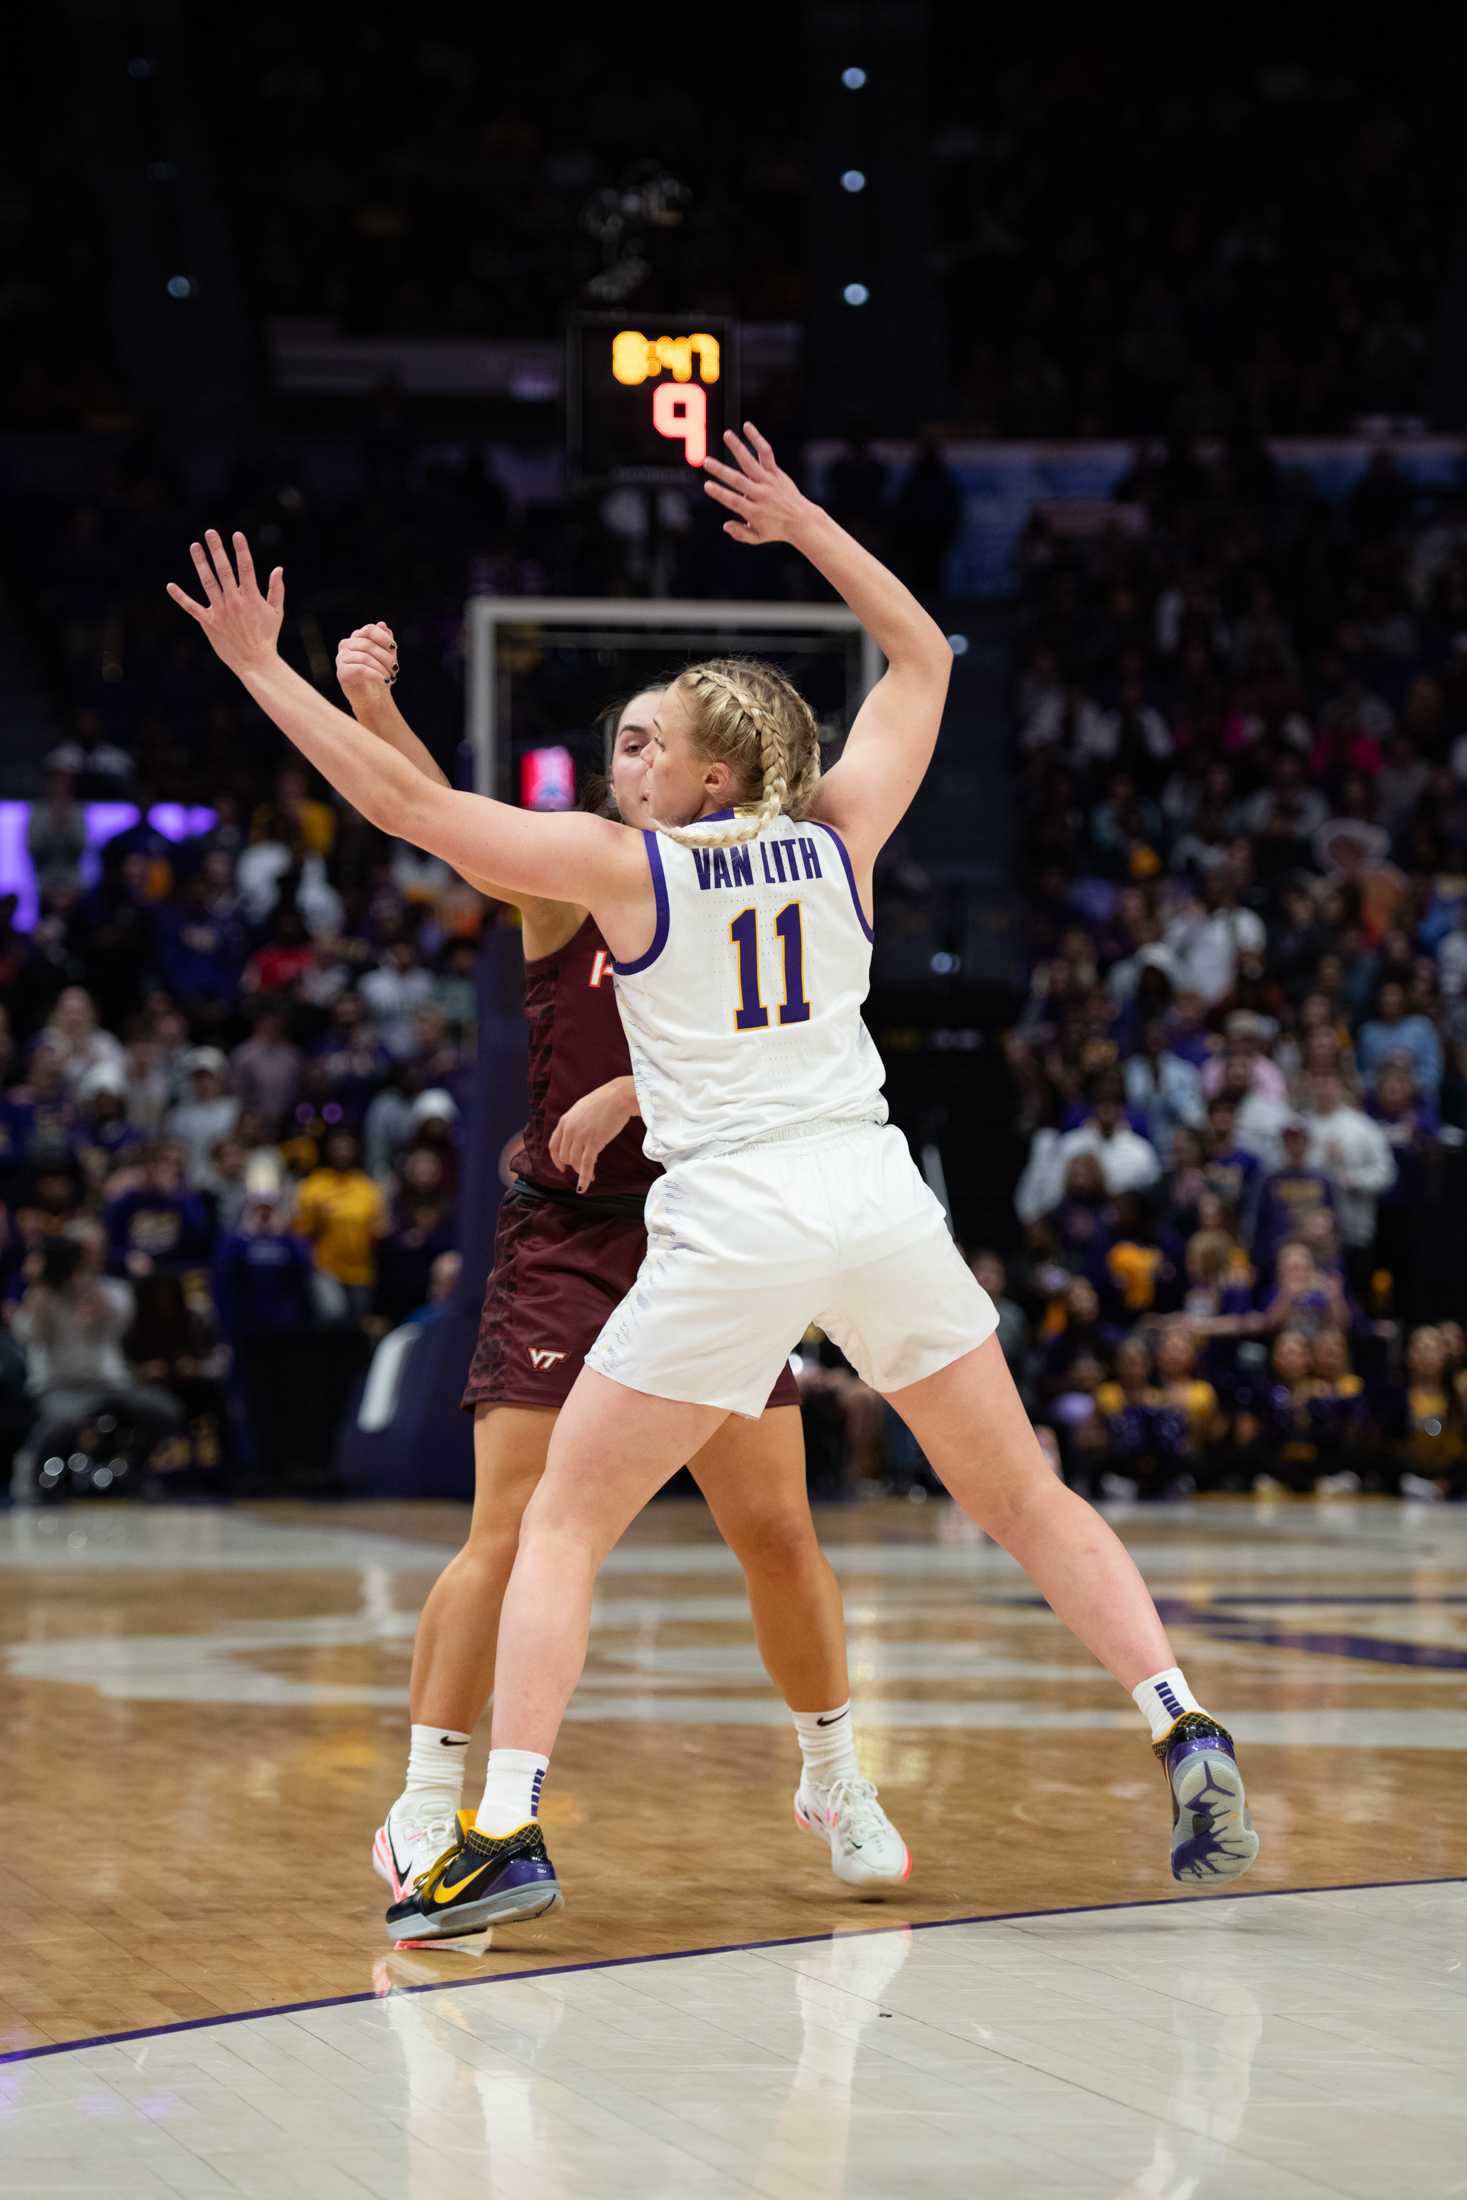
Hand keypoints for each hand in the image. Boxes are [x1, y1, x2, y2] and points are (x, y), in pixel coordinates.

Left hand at [167, 530, 282, 673]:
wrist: (255, 662)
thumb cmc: (267, 636)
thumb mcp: (276, 612)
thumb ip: (276, 590)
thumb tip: (278, 569)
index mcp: (251, 598)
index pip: (246, 568)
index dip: (241, 550)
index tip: (236, 535)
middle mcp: (234, 601)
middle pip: (224, 570)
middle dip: (217, 550)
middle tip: (210, 533)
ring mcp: (219, 611)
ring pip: (208, 582)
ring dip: (200, 563)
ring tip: (194, 546)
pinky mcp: (208, 623)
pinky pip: (191, 607)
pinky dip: (180, 597)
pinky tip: (170, 585)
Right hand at [336, 622, 398, 716]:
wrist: (373, 699)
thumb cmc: (380, 675)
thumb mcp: (386, 656)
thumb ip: (385, 640)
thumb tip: (382, 624)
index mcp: (356, 638)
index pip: (369, 629)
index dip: (383, 637)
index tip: (394, 647)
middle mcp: (346, 645)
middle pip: (368, 644)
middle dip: (385, 657)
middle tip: (395, 669)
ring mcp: (341, 658)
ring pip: (365, 657)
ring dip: (382, 668)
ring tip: (391, 677)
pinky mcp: (342, 672)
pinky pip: (361, 668)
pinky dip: (376, 675)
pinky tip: (385, 681)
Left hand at [548, 1078, 636, 1192]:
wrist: (619, 1097)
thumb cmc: (604, 1101)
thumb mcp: (581, 1110)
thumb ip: (574, 1123)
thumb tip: (575, 1137)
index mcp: (564, 1121)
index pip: (553, 1146)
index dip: (556, 1159)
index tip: (561, 1167)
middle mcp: (569, 1130)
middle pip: (565, 1156)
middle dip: (572, 1165)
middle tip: (582, 1169)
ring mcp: (581, 1136)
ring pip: (575, 1162)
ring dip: (581, 1172)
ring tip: (590, 1175)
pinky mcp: (594, 1142)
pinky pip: (586, 1165)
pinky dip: (584, 1177)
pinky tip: (585, 1186)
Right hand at [702, 423, 814, 546]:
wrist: (801, 520)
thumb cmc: (776, 529)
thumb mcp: (757, 537)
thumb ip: (740, 533)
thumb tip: (725, 525)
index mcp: (754, 511)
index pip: (734, 501)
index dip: (720, 493)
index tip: (707, 485)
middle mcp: (761, 494)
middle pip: (738, 481)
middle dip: (721, 471)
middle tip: (706, 462)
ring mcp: (769, 482)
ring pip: (751, 463)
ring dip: (738, 448)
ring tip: (727, 434)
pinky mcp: (775, 472)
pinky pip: (766, 453)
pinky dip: (757, 439)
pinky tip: (747, 427)